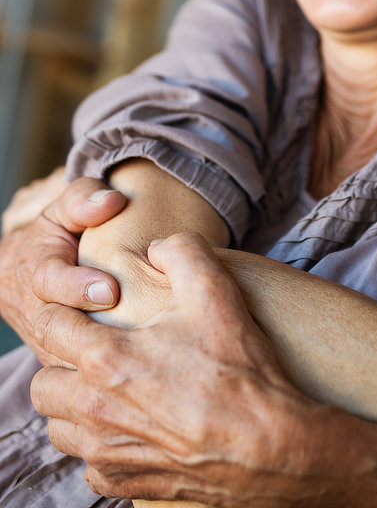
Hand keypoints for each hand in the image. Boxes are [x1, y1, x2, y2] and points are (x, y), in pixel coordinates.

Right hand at [0, 177, 125, 363]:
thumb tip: (111, 200)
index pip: (48, 282)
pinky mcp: (64, 358)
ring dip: (101, 357)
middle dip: (93, 328)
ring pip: (69, 358)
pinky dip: (107, 373)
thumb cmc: (63, 231)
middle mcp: (37, 309)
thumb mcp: (67, 208)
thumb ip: (84, 200)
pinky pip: (82, 375)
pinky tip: (142, 368)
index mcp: (36, 269)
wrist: (39, 265)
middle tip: (131, 325)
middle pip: (58, 328)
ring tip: (142, 351)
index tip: (109, 289)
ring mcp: (47, 339)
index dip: (76, 287)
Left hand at [30, 233, 320, 505]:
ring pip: (59, 426)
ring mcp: (104, 450)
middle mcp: (93, 408)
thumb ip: (181, 251)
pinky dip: (102, 445)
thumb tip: (158, 246)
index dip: (64, 308)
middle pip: (44, 382)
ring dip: (76, 406)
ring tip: (111, 390)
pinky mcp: (122, 481)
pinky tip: (133, 428)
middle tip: (97, 351)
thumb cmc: (237, 367)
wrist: (265, 441)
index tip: (85, 308)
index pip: (52, 325)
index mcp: (106, 359)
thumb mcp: (215, 290)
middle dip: (62, 362)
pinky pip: (89, 464)